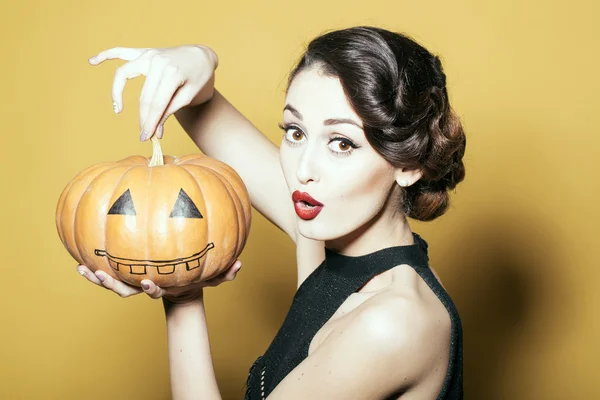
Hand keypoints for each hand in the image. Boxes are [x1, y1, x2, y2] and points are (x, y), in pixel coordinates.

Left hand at [76, 260, 241, 302]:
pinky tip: (81, 256)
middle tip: (102, 274)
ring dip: (96, 279)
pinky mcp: (126, 272)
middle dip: (113, 285)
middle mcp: (146, 286)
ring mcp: (134, 281)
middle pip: (125, 291)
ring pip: (112, 284)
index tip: (147, 281)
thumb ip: (226, 272)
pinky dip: (95, 267)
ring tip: (82, 268)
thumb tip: (240, 265)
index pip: (156, 290)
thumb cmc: (198, 277)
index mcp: (165, 286)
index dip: (151, 288)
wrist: (182, 283)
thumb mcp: (214, 276)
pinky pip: (109, 270)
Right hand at [88, 44, 218, 140]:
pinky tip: (92, 61)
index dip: (151, 122)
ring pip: (125, 73)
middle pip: (144, 95)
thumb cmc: (198, 78)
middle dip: (143, 117)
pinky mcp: (144, 52)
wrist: (201, 56)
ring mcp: (149, 55)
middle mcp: (158, 61)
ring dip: (117, 91)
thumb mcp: (189, 96)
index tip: (147, 137)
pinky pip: (122, 51)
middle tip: (144, 134)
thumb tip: (156, 132)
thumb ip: (170, 111)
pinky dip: (106, 55)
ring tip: (118, 109)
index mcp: (173, 73)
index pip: (157, 103)